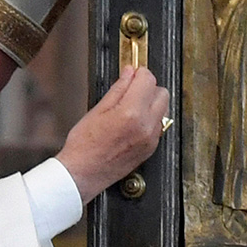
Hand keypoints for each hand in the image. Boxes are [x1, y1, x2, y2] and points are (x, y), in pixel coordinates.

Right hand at [56, 66, 169, 202]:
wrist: (83, 174)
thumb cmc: (84, 146)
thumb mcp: (97, 110)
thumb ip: (118, 89)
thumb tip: (129, 74)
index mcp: (131, 113)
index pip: (148, 80)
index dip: (140, 72)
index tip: (133, 72)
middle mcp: (146, 126)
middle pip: (162, 93)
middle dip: (148, 87)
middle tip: (132, 88)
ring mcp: (151, 139)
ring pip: (163, 109)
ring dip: (150, 103)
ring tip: (130, 106)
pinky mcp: (151, 148)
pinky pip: (158, 125)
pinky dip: (150, 118)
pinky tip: (132, 121)